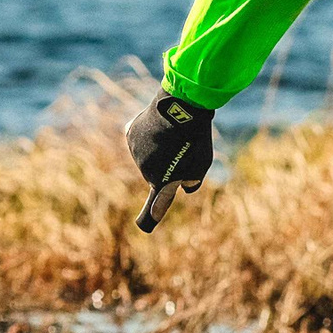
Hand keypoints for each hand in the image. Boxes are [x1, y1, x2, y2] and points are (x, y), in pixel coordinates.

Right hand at [125, 92, 213, 231]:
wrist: (180, 106)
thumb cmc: (195, 139)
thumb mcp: (202, 163)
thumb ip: (192, 181)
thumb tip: (183, 185)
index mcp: (161, 182)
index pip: (155, 207)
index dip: (150, 217)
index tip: (145, 226)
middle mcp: (145, 170)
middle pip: (156, 173)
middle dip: (167, 166)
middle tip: (182, 149)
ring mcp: (135, 152)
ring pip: (147, 155)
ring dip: (158, 148)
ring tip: (172, 133)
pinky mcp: (130, 133)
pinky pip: (139, 138)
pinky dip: (148, 134)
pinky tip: (159, 125)